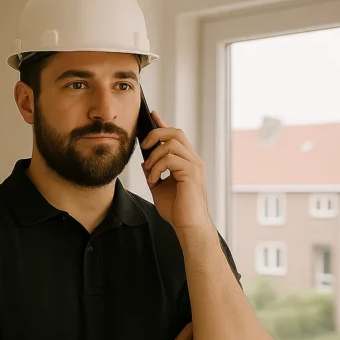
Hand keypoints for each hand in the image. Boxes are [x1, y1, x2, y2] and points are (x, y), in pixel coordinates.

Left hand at [139, 111, 212, 233]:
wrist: (187, 225)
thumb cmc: (177, 209)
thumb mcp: (159, 186)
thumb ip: (154, 171)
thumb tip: (145, 161)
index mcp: (186, 161)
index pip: (175, 136)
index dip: (163, 124)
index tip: (152, 115)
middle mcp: (193, 160)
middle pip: (176, 132)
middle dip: (156, 134)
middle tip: (144, 146)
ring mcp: (194, 165)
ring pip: (172, 144)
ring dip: (155, 156)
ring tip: (150, 171)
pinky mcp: (192, 173)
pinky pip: (171, 159)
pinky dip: (157, 168)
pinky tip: (154, 180)